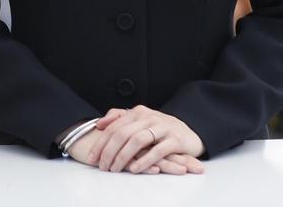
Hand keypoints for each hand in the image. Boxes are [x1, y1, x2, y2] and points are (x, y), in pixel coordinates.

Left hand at [87, 106, 205, 174]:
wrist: (190, 132)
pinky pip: (158, 150)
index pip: (114, 127)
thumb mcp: (141, 120)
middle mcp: (149, 117)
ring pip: (137, 140)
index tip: (92, 157)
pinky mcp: (175, 140)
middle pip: (123, 133)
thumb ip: (119, 118)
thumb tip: (100, 123)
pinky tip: (135, 169)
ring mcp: (163, 127)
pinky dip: (145, 160)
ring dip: (123, 156)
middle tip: (102, 166)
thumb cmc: (161, 129)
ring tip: (115, 168)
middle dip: (109, 151)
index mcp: (138, 113)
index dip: (101, 142)